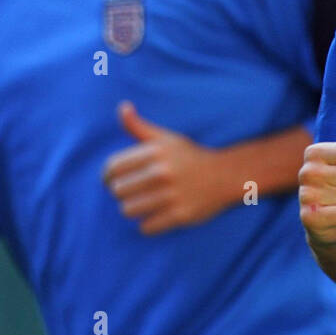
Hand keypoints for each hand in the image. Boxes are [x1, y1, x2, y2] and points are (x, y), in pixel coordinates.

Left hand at [102, 101, 230, 233]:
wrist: (227, 175)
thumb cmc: (190, 157)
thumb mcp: (166, 138)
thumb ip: (139, 126)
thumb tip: (122, 106)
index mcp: (156, 152)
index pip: (112, 168)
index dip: (108, 175)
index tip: (114, 179)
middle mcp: (163, 172)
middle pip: (118, 190)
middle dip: (122, 193)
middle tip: (134, 192)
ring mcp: (172, 195)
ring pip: (128, 210)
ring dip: (133, 209)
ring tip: (143, 204)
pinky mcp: (181, 215)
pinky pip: (146, 227)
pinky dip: (149, 224)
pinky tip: (158, 216)